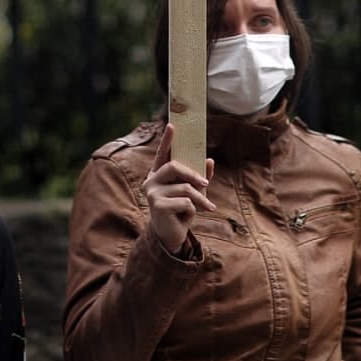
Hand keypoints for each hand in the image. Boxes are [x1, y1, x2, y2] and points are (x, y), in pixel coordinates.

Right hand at [143, 123, 215, 254]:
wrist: (172, 235)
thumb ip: (200, 176)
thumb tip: (209, 161)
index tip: (172, 125)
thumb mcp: (192, 192)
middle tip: (206, 185)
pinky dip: (193, 210)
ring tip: (207, 207)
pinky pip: (185, 202)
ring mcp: (152, 193)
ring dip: (199, 199)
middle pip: (174, 166)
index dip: (167, 140)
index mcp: (158, 174)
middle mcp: (151, 181)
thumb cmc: (181, 210)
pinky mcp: (157, 206)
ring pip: (184, 187)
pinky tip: (188, 216)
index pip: (162, 153)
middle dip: (193, 175)